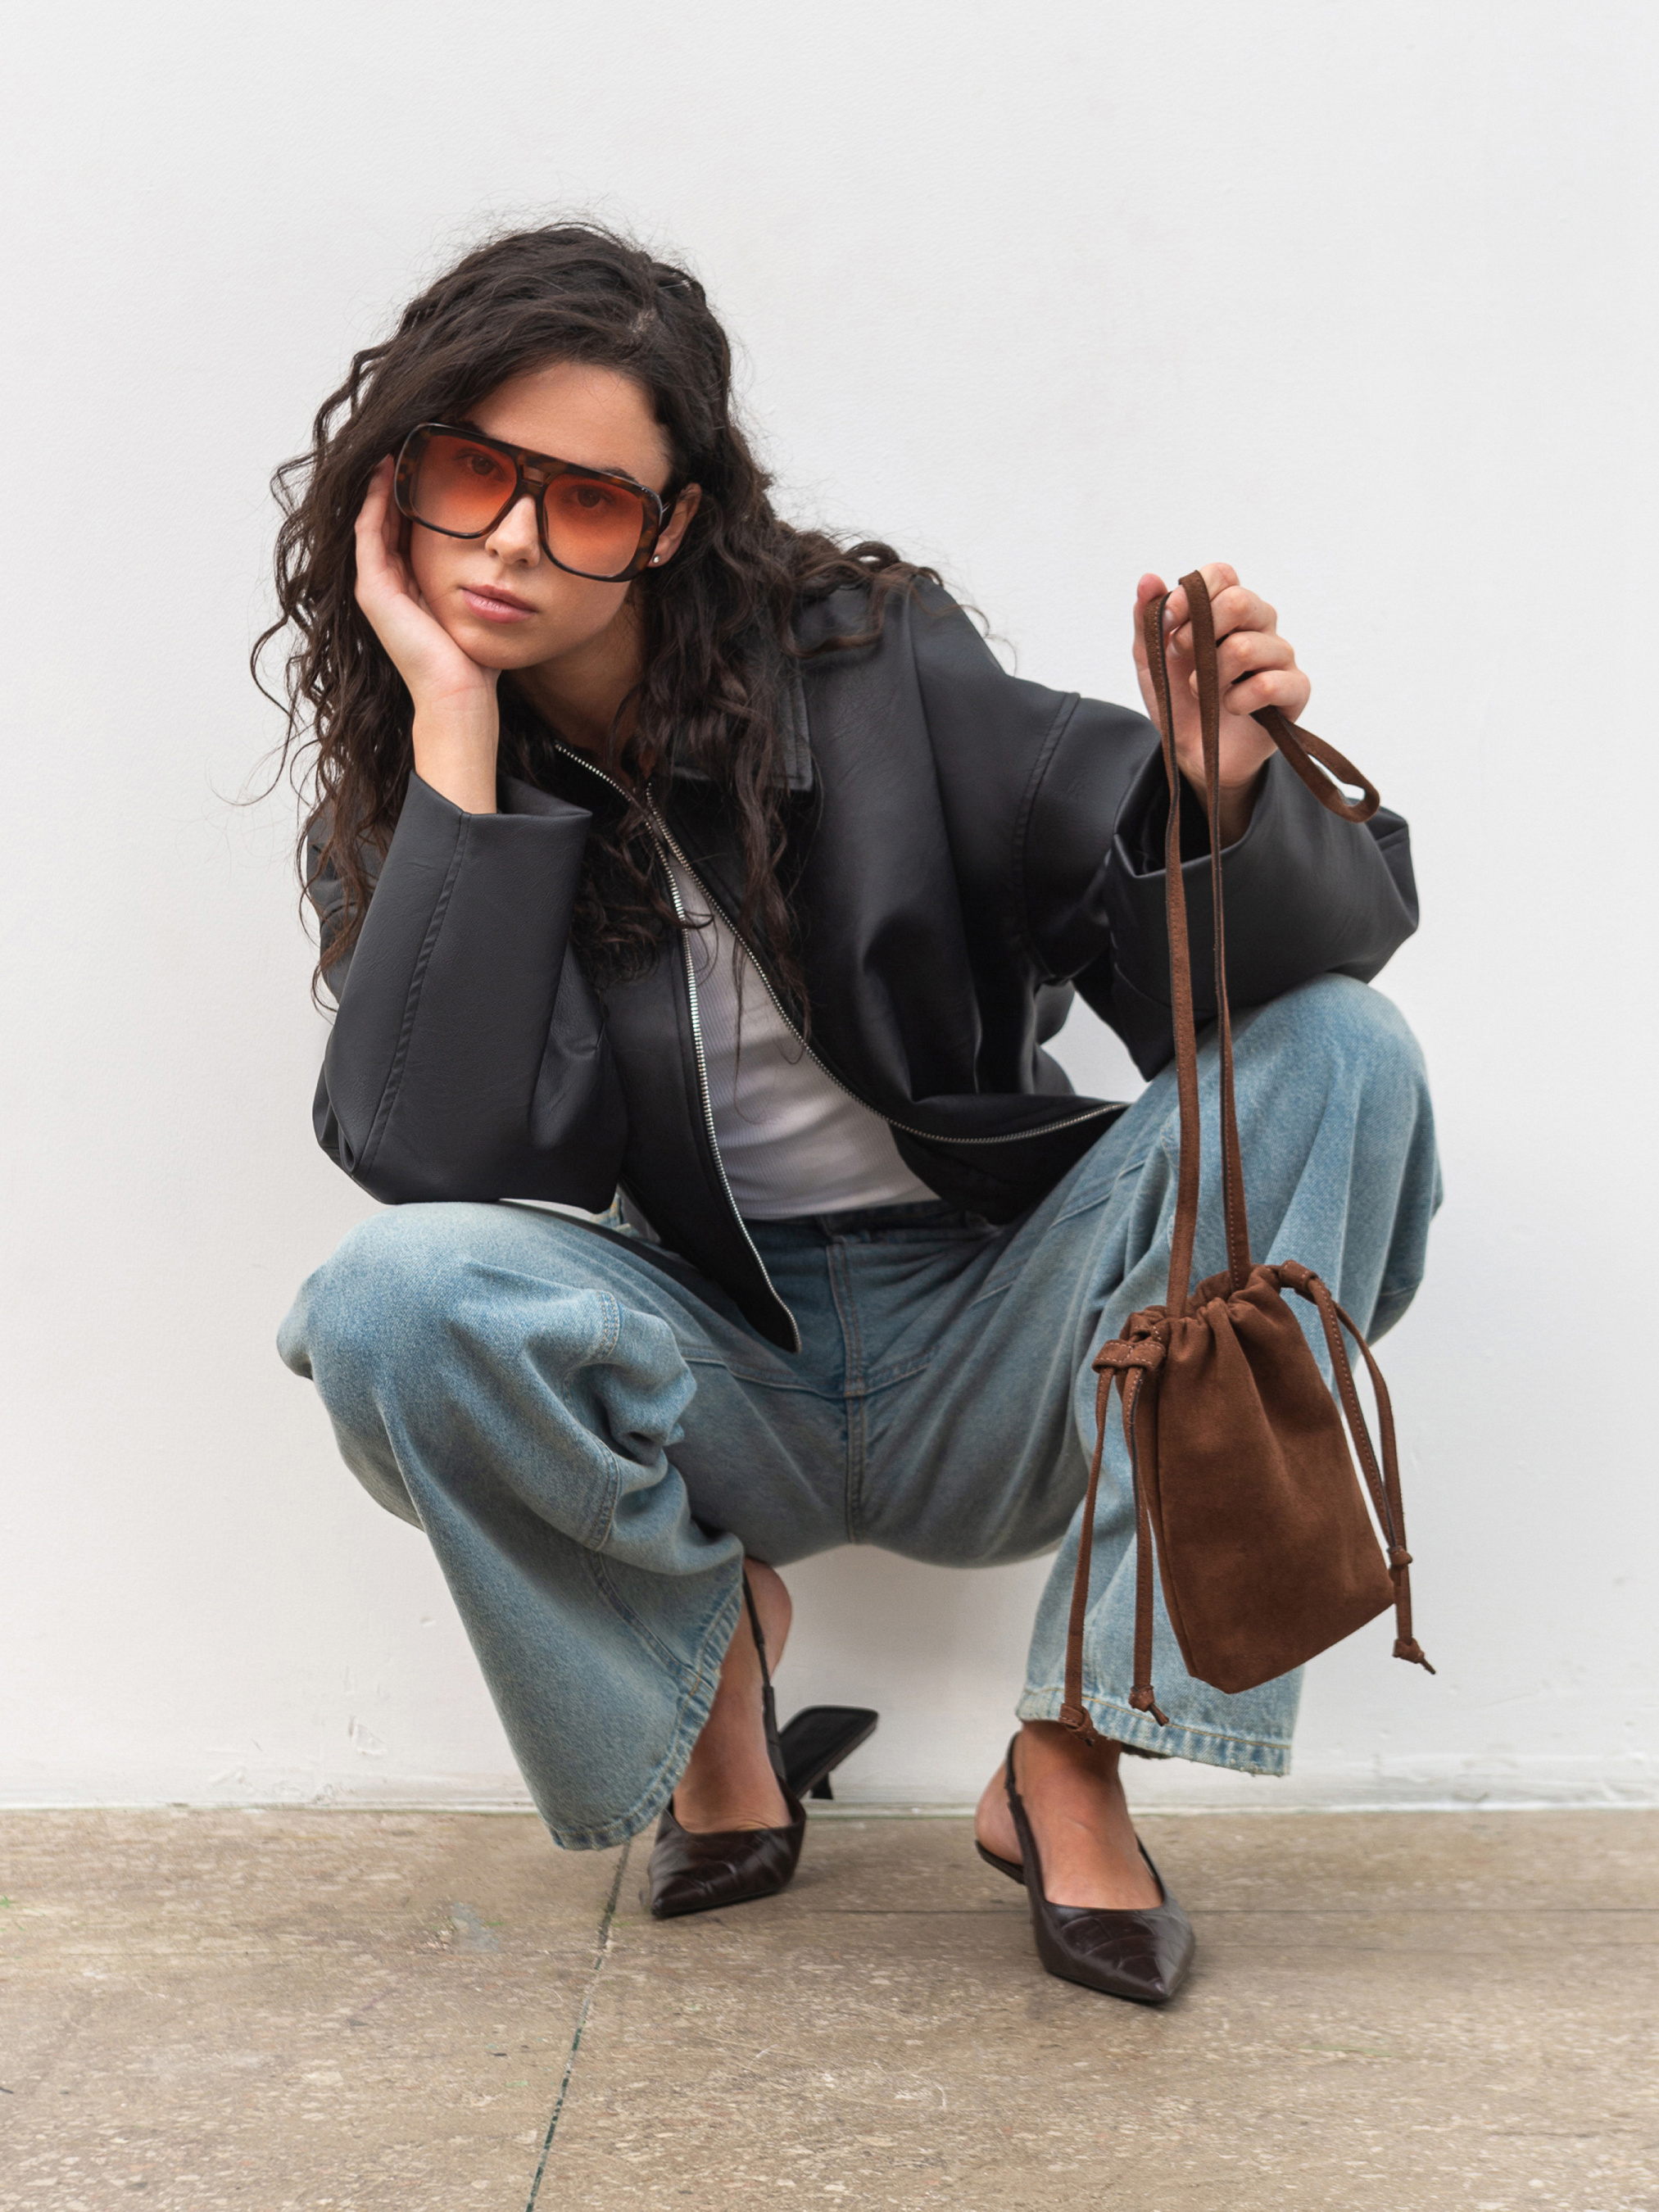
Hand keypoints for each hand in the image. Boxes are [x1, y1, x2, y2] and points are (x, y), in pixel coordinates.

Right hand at [354, 456, 499, 811]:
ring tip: (392, 447)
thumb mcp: (476, 606)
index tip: (426, 463)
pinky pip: (369, 532)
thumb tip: (507, 552)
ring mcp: (374, 587)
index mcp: (407, 589)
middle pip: (384, 520)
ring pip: (372, 520)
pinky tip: (387, 472)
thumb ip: (479, 579)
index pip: (403, 530)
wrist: (460, 696)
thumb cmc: (475, 661)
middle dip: (393, 482)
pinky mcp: (373, 590)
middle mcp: (386, 585)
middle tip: (405, 443)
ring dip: (380, 483)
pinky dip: (376, 501)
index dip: (410, 496)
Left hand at [1132, 563, 1309, 845]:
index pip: (1222, 575)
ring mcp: (1280, 656)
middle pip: (1240, 600)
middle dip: (1200, 632)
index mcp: (1227, 611)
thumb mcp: (1152, 661)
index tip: (1168, 623)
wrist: (1195, 754)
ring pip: (1247, 646)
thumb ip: (1149, 619)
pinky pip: (1269, 684)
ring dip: (1212, 675)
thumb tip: (1148, 578)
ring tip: (1203, 693)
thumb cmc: (1180, 701)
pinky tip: (1230, 707)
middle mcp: (1259, 625)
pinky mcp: (1295, 690)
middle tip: (1184, 658)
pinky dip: (1238, 700)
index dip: (1191, 594)